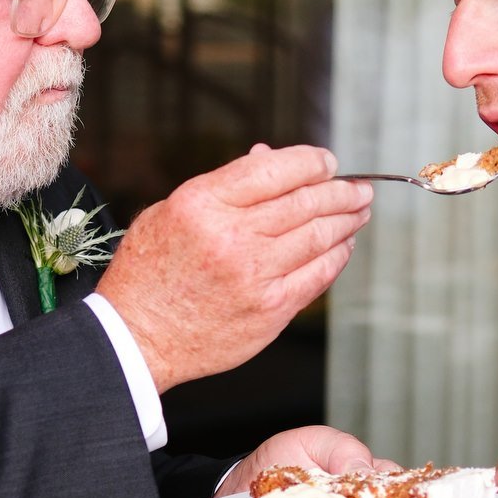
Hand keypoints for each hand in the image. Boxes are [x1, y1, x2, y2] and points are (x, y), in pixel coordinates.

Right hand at [97, 145, 371, 390]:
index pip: (276, 169)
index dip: (311, 161)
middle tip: (359, 187)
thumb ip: (223, 186)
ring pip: (320, 236)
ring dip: (347, 219)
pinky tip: (344, 246)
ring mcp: (256, 275)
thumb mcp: (169, 212)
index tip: (327, 161)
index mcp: (204, 203)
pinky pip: (319, 275)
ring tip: (359, 210)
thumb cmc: (149, 273)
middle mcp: (232, 236)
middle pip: (306, 201)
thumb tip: (269, 159)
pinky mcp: (271, 309)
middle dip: (341, 189)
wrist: (137, 338)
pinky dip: (338, 256)